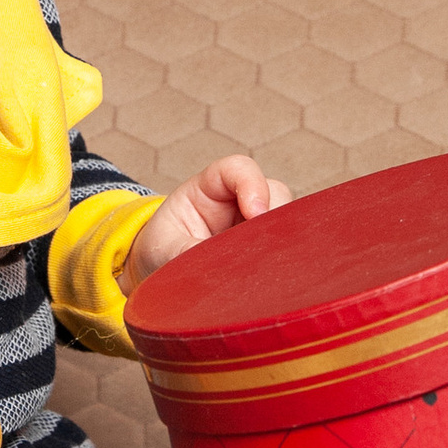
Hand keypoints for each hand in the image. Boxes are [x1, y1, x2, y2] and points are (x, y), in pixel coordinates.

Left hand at [120, 154, 292, 297]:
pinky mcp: (267, 250)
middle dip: (274, 219)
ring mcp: (256, 225)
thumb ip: (187, 254)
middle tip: (266, 251)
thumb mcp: (165, 251)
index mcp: (209, 189)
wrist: (159, 275)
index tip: (254, 214)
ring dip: (282, 244)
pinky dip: (285, 261)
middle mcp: (240, 202)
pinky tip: (275, 278)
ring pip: (288, 223)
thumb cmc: (161, 253)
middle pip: (275, 194)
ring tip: (267, 269)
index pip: (239, 169)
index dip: (252, 185)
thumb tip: (220, 269)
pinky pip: (288, 250)